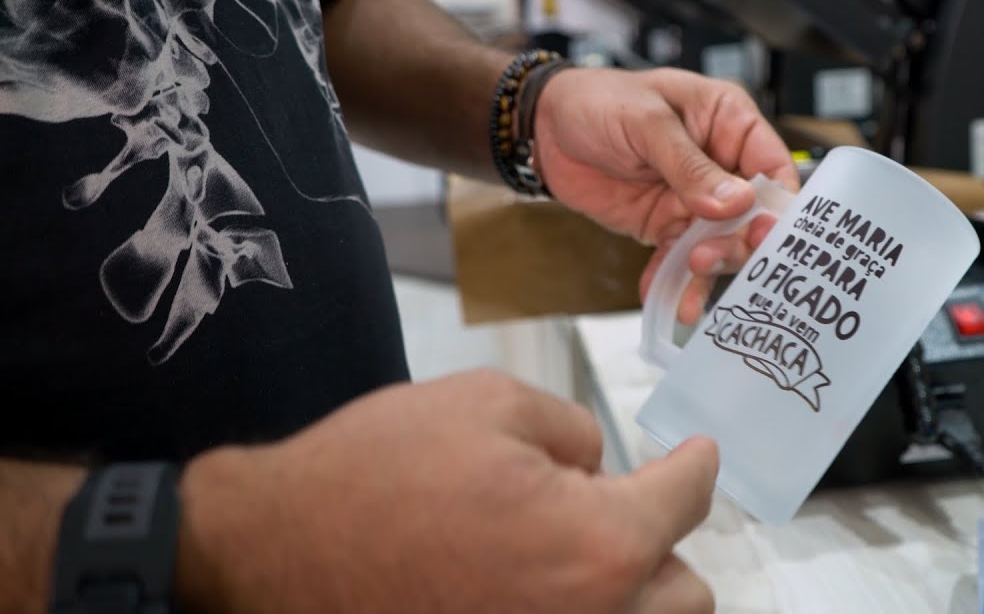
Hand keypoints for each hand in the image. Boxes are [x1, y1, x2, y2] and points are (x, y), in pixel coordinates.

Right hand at [177, 370, 719, 613]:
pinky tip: (538, 584)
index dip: (696, 465)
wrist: (272, 554)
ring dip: (634, 593)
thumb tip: (597, 466)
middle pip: (687, 593)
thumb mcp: (485, 402)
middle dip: (661, 544)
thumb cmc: (374, 474)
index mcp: (598, 543)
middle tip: (620, 511)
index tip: (698, 455)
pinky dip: (583, 612)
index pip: (686, 500)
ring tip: (582, 557)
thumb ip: (571, 428)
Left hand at [533, 67, 799, 322]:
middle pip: (752, 215)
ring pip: (719, 243)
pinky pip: (678, 257)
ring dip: (707, 267)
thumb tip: (735, 203)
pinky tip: (667, 297)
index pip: (773, 168)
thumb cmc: (597, 101)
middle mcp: (720, 163)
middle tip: (709, 256)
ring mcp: (694, 199)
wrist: (543, 128)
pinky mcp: (665, 224)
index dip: (776, 206)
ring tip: (689, 280)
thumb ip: (690, 165)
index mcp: (729, 122)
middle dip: (737, 242)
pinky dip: (673, 280)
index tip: (762, 233)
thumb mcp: (646, 123)